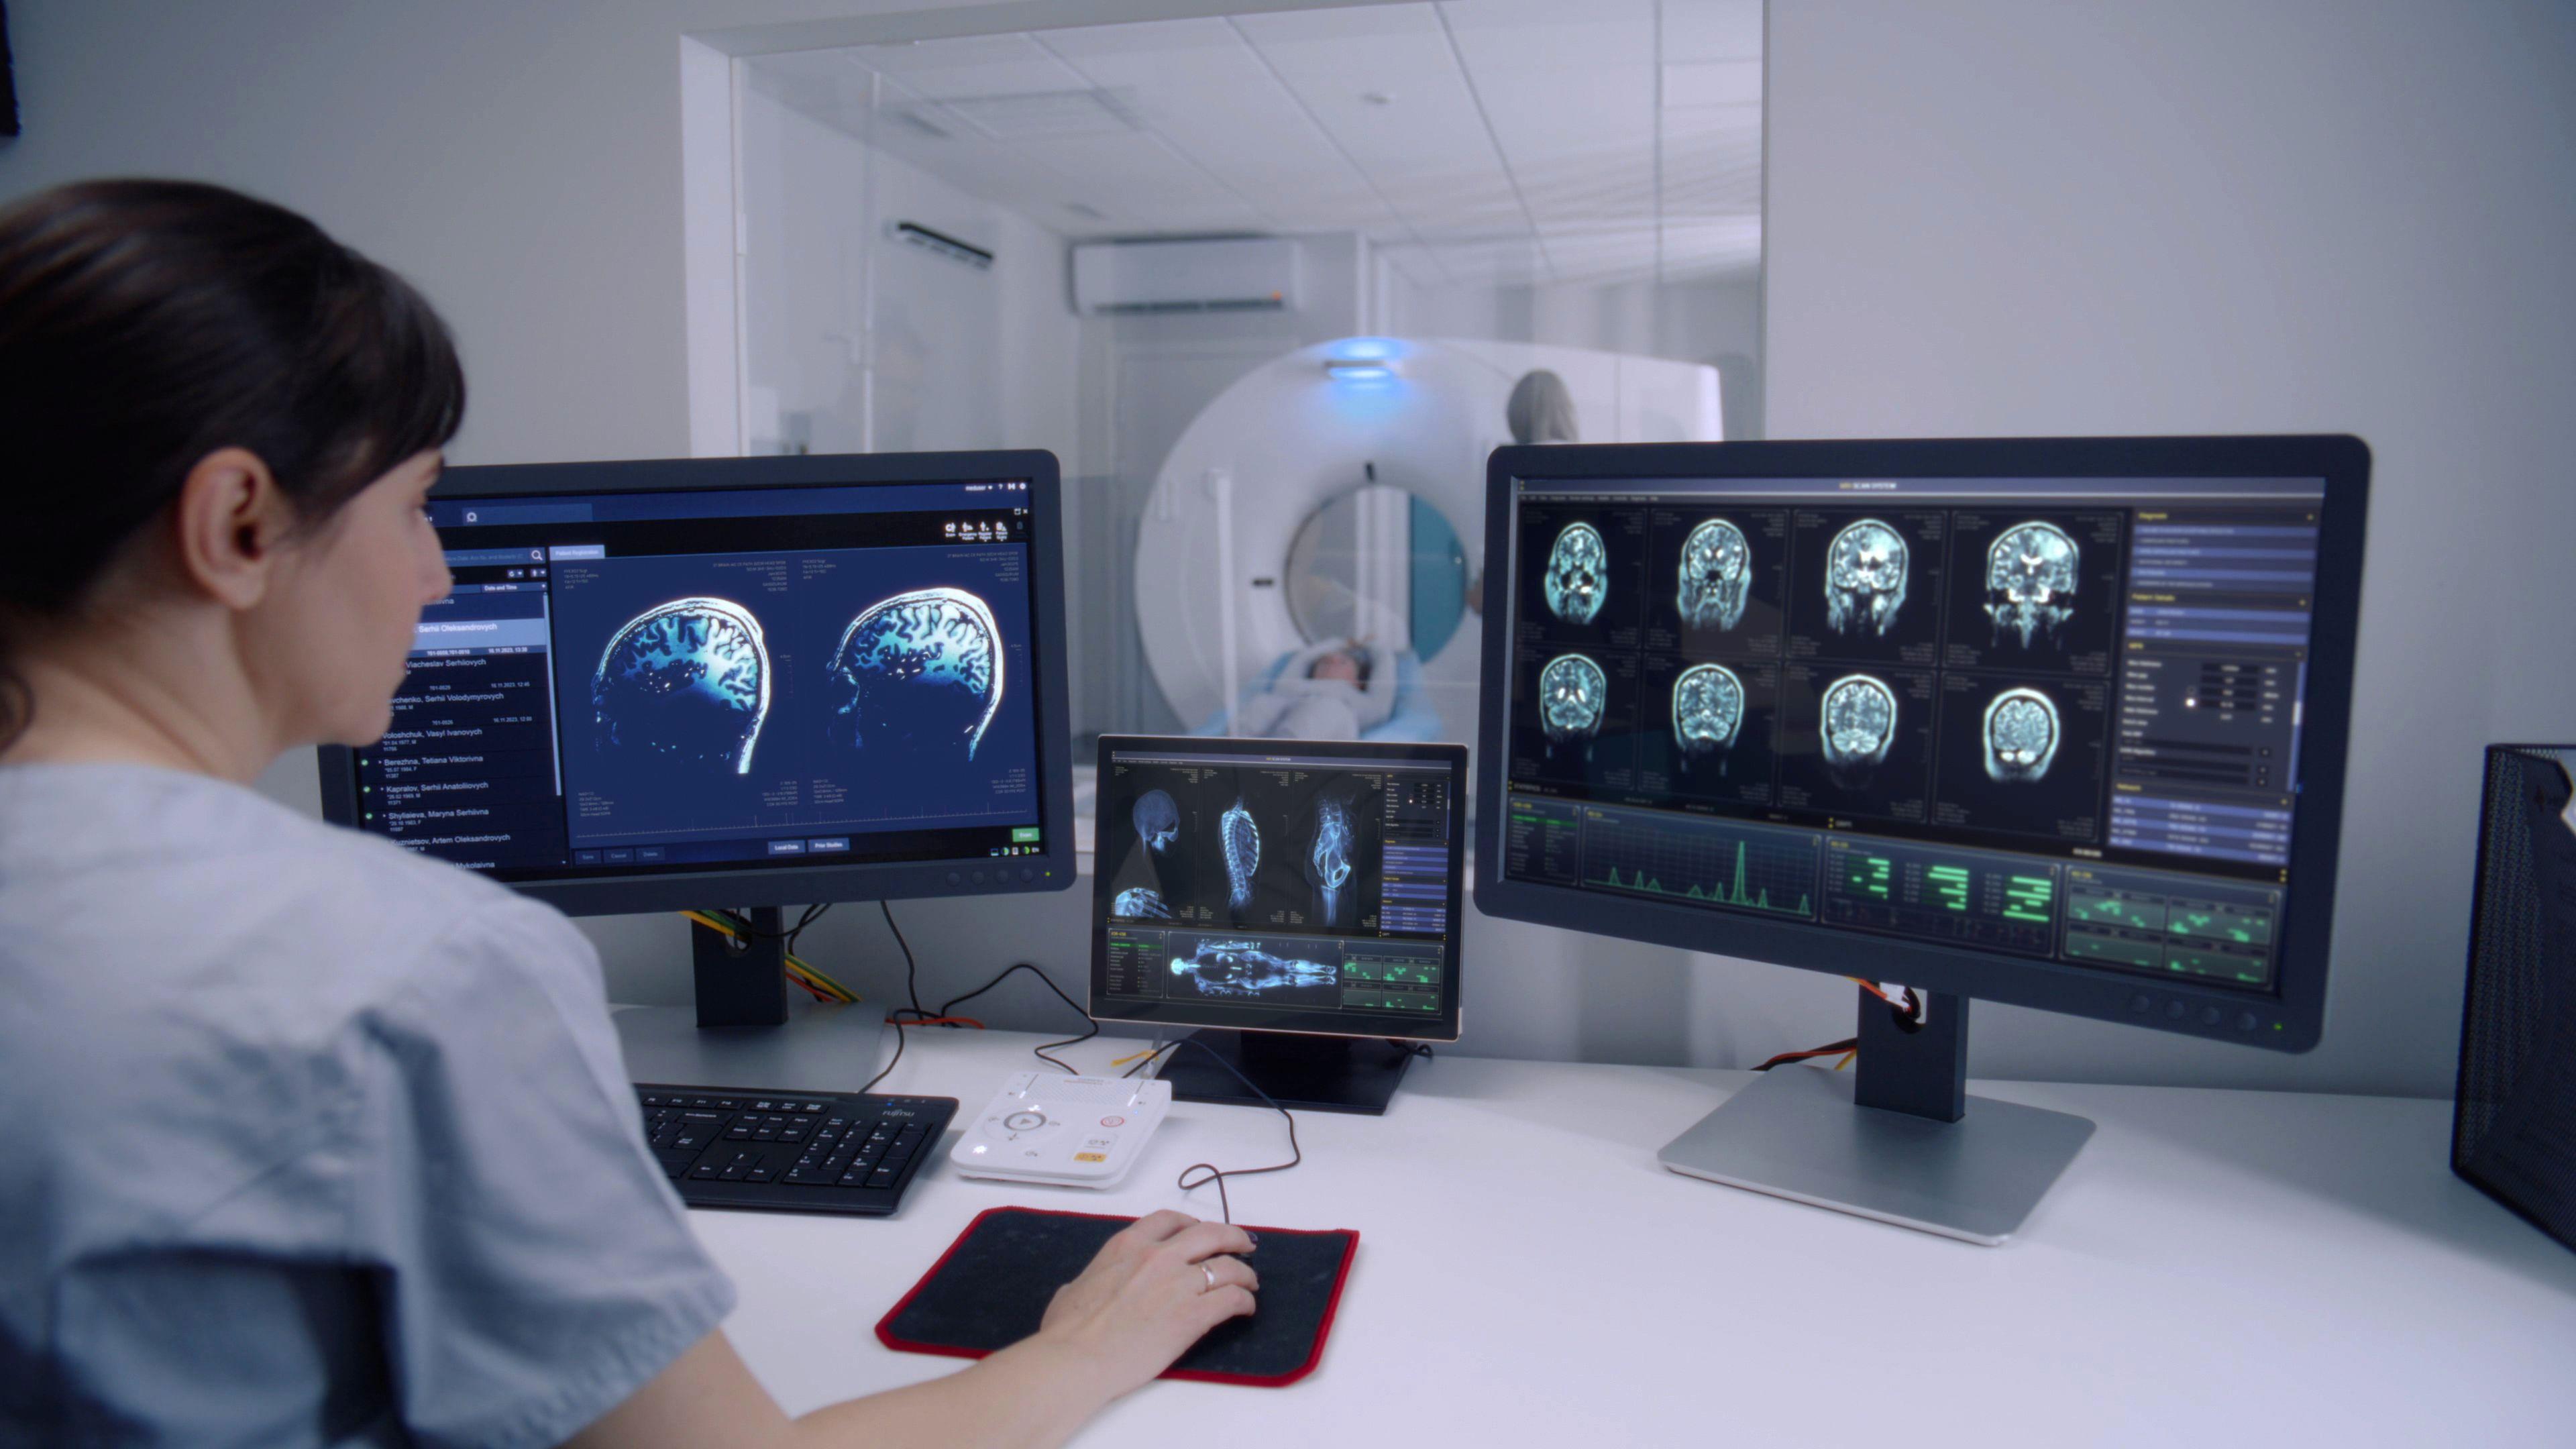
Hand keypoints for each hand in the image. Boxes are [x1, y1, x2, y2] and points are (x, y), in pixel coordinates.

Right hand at [1033, 1210, 1257, 1396]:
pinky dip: (1244, 1301)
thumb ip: (1090, 1280)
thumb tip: (1080, 1287)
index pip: (1169, 1220)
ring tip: (1250, 1281)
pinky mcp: (1193, 1314)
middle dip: (1232, 1236)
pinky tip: (1246, 1308)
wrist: (1077, 1358)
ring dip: (1244, 1272)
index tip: (1199, 1229)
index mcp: (1127, 1247)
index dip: (1191, 1223)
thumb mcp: (1072, 1289)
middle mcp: (1157, 1257)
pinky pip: (1231, 1299)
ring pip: (1227, 1267)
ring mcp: (1178, 1283)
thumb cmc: (1067, 1332)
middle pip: (1209, 1233)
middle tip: (1244, 1244)